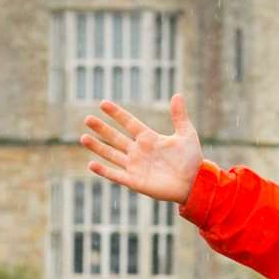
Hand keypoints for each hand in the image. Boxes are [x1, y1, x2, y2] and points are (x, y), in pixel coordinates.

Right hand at [80, 93, 203, 204]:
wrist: (195, 183)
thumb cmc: (192, 160)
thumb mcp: (186, 134)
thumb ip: (179, 116)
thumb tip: (177, 94)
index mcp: (149, 138)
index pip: (129, 123)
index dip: (117, 114)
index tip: (103, 103)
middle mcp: (139, 151)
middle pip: (116, 137)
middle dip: (102, 129)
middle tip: (87, 119)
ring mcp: (135, 166)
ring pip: (112, 155)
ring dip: (98, 147)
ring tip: (83, 137)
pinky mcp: (135, 181)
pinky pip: (116, 175)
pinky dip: (104, 171)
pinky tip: (91, 164)